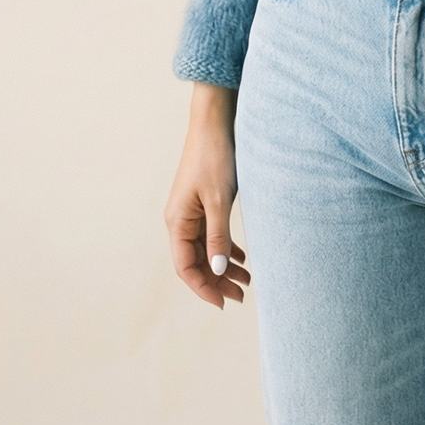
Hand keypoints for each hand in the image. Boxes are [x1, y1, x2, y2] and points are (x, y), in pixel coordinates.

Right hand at [164, 83, 250, 308]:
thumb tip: (218, 271)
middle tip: (242, 295)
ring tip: (248, 281)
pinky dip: (225, 247)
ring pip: (205, 249)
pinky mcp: (202, 202)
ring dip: (223, 266)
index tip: (224, 303)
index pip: (186, 267)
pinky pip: (211, 234)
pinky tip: (242, 258)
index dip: (204, 288)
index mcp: (177, 222)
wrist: (215, 122)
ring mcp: (191, 211)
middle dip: (217, 281)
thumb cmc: (215, 157)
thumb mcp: (219, 200)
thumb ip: (218, 236)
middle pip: (195, 261)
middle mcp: (179, 220)